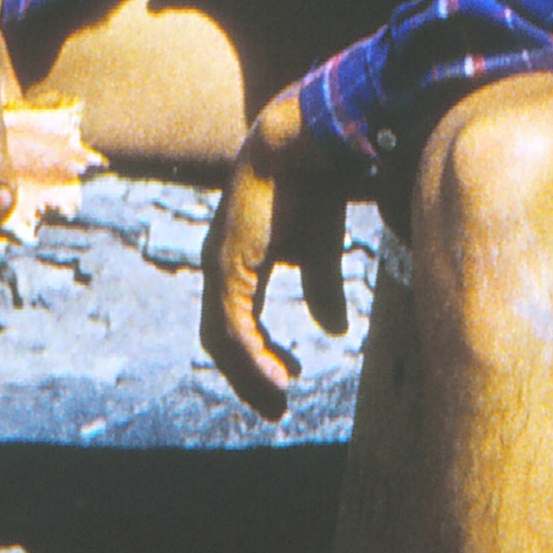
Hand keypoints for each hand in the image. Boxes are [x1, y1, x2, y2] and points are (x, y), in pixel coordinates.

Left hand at [200, 88, 348, 419]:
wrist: (304, 145)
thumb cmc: (312, 186)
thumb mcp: (320, 249)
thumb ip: (322, 288)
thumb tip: (333, 331)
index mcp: (239, 264)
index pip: (237, 324)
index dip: (258, 357)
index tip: (288, 378)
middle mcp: (221, 268)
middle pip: (222, 340)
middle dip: (248, 377)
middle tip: (276, 406)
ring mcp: (220, 268)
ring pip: (223, 341)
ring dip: (249, 375)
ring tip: (279, 398)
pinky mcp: (229, 266)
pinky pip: (234, 326)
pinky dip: (252, 356)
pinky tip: (277, 375)